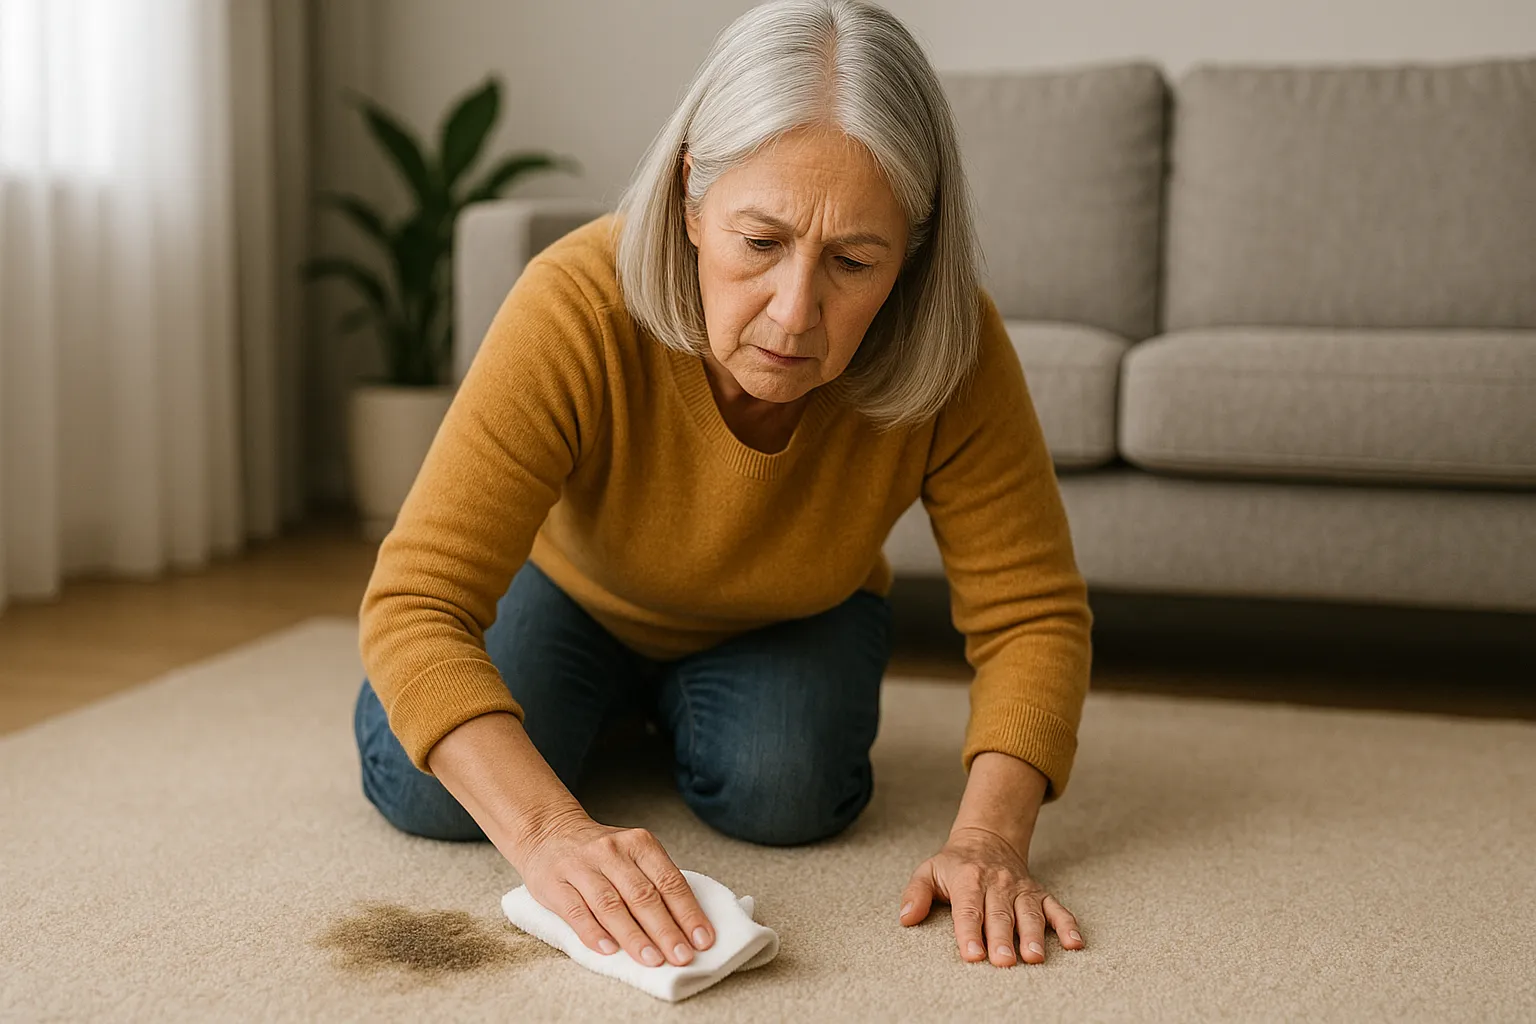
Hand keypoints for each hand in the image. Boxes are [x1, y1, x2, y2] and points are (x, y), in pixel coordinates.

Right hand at [516, 809, 715, 967]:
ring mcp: (582, 867)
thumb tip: (683, 927)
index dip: (687, 913)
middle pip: (644, 896)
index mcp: (639, 843)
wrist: (548, 833)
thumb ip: (653, 881)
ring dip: (635, 936)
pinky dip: (594, 933)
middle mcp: (611, 852)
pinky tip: (609, 951)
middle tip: (682, 957)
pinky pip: (577, 912)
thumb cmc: (600, 854)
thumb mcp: (631, 854)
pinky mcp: (554, 884)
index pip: (669, 881)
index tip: (702, 940)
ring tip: (653, 960)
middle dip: (666, 930)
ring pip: (612, 905)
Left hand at [898, 825, 1084, 965]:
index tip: (972, 954)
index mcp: (968, 879)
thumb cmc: (954, 864)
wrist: (987, 838)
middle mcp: (997, 883)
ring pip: (1029, 913)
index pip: (968, 908)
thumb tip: (905, 918)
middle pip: (1000, 914)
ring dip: (1033, 936)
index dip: (969, 932)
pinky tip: (1075, 944)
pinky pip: (1056, 908)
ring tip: (1035, 957)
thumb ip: (915, 893)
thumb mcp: (929, 871)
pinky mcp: (1039, 893)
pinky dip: (1068, 925)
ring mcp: (1021, 889)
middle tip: (1003, 962)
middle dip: (1002, 939)